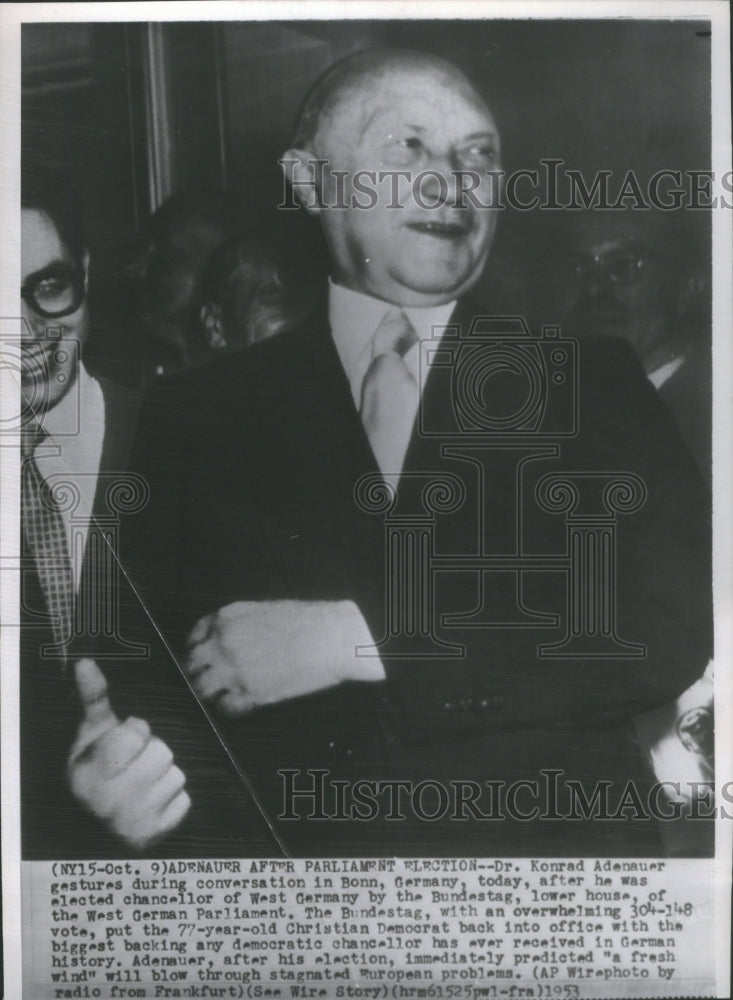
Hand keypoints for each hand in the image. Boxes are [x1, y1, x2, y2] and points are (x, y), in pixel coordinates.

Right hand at [68, 659, 190, 849]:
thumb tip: (85, 662)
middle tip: (132, 767)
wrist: (95, 830)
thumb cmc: (96, 772)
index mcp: (88, 773)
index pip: (135, 732)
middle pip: (161, 751)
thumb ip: (93, 700)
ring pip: (176, 774)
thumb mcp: (90, 737)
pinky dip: (173, 801)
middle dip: (150, 753)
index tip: (121, 746)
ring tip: (142, 786)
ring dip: (163, 776)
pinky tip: (152, 806)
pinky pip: (184, 800)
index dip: (133, 733)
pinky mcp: (157, 837)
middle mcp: (108, 802)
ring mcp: (133, 823)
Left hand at [184, 599, 384, 716]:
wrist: (333, 637)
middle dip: (199, 674)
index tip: (203, 659)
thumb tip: (229, 641)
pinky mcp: (250, 692)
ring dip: (211, 693)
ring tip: (225, 695)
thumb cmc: (308, 622)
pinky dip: (230, 708)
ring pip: (201, 689)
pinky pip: (225, 708)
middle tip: (211, 681)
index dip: (198, 651)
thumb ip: (241, 624)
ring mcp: (234, 668)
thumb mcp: (265, 611)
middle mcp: (224, 642)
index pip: (195, 637)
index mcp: (227, 618)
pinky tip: (242, 704)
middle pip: (192, 666)